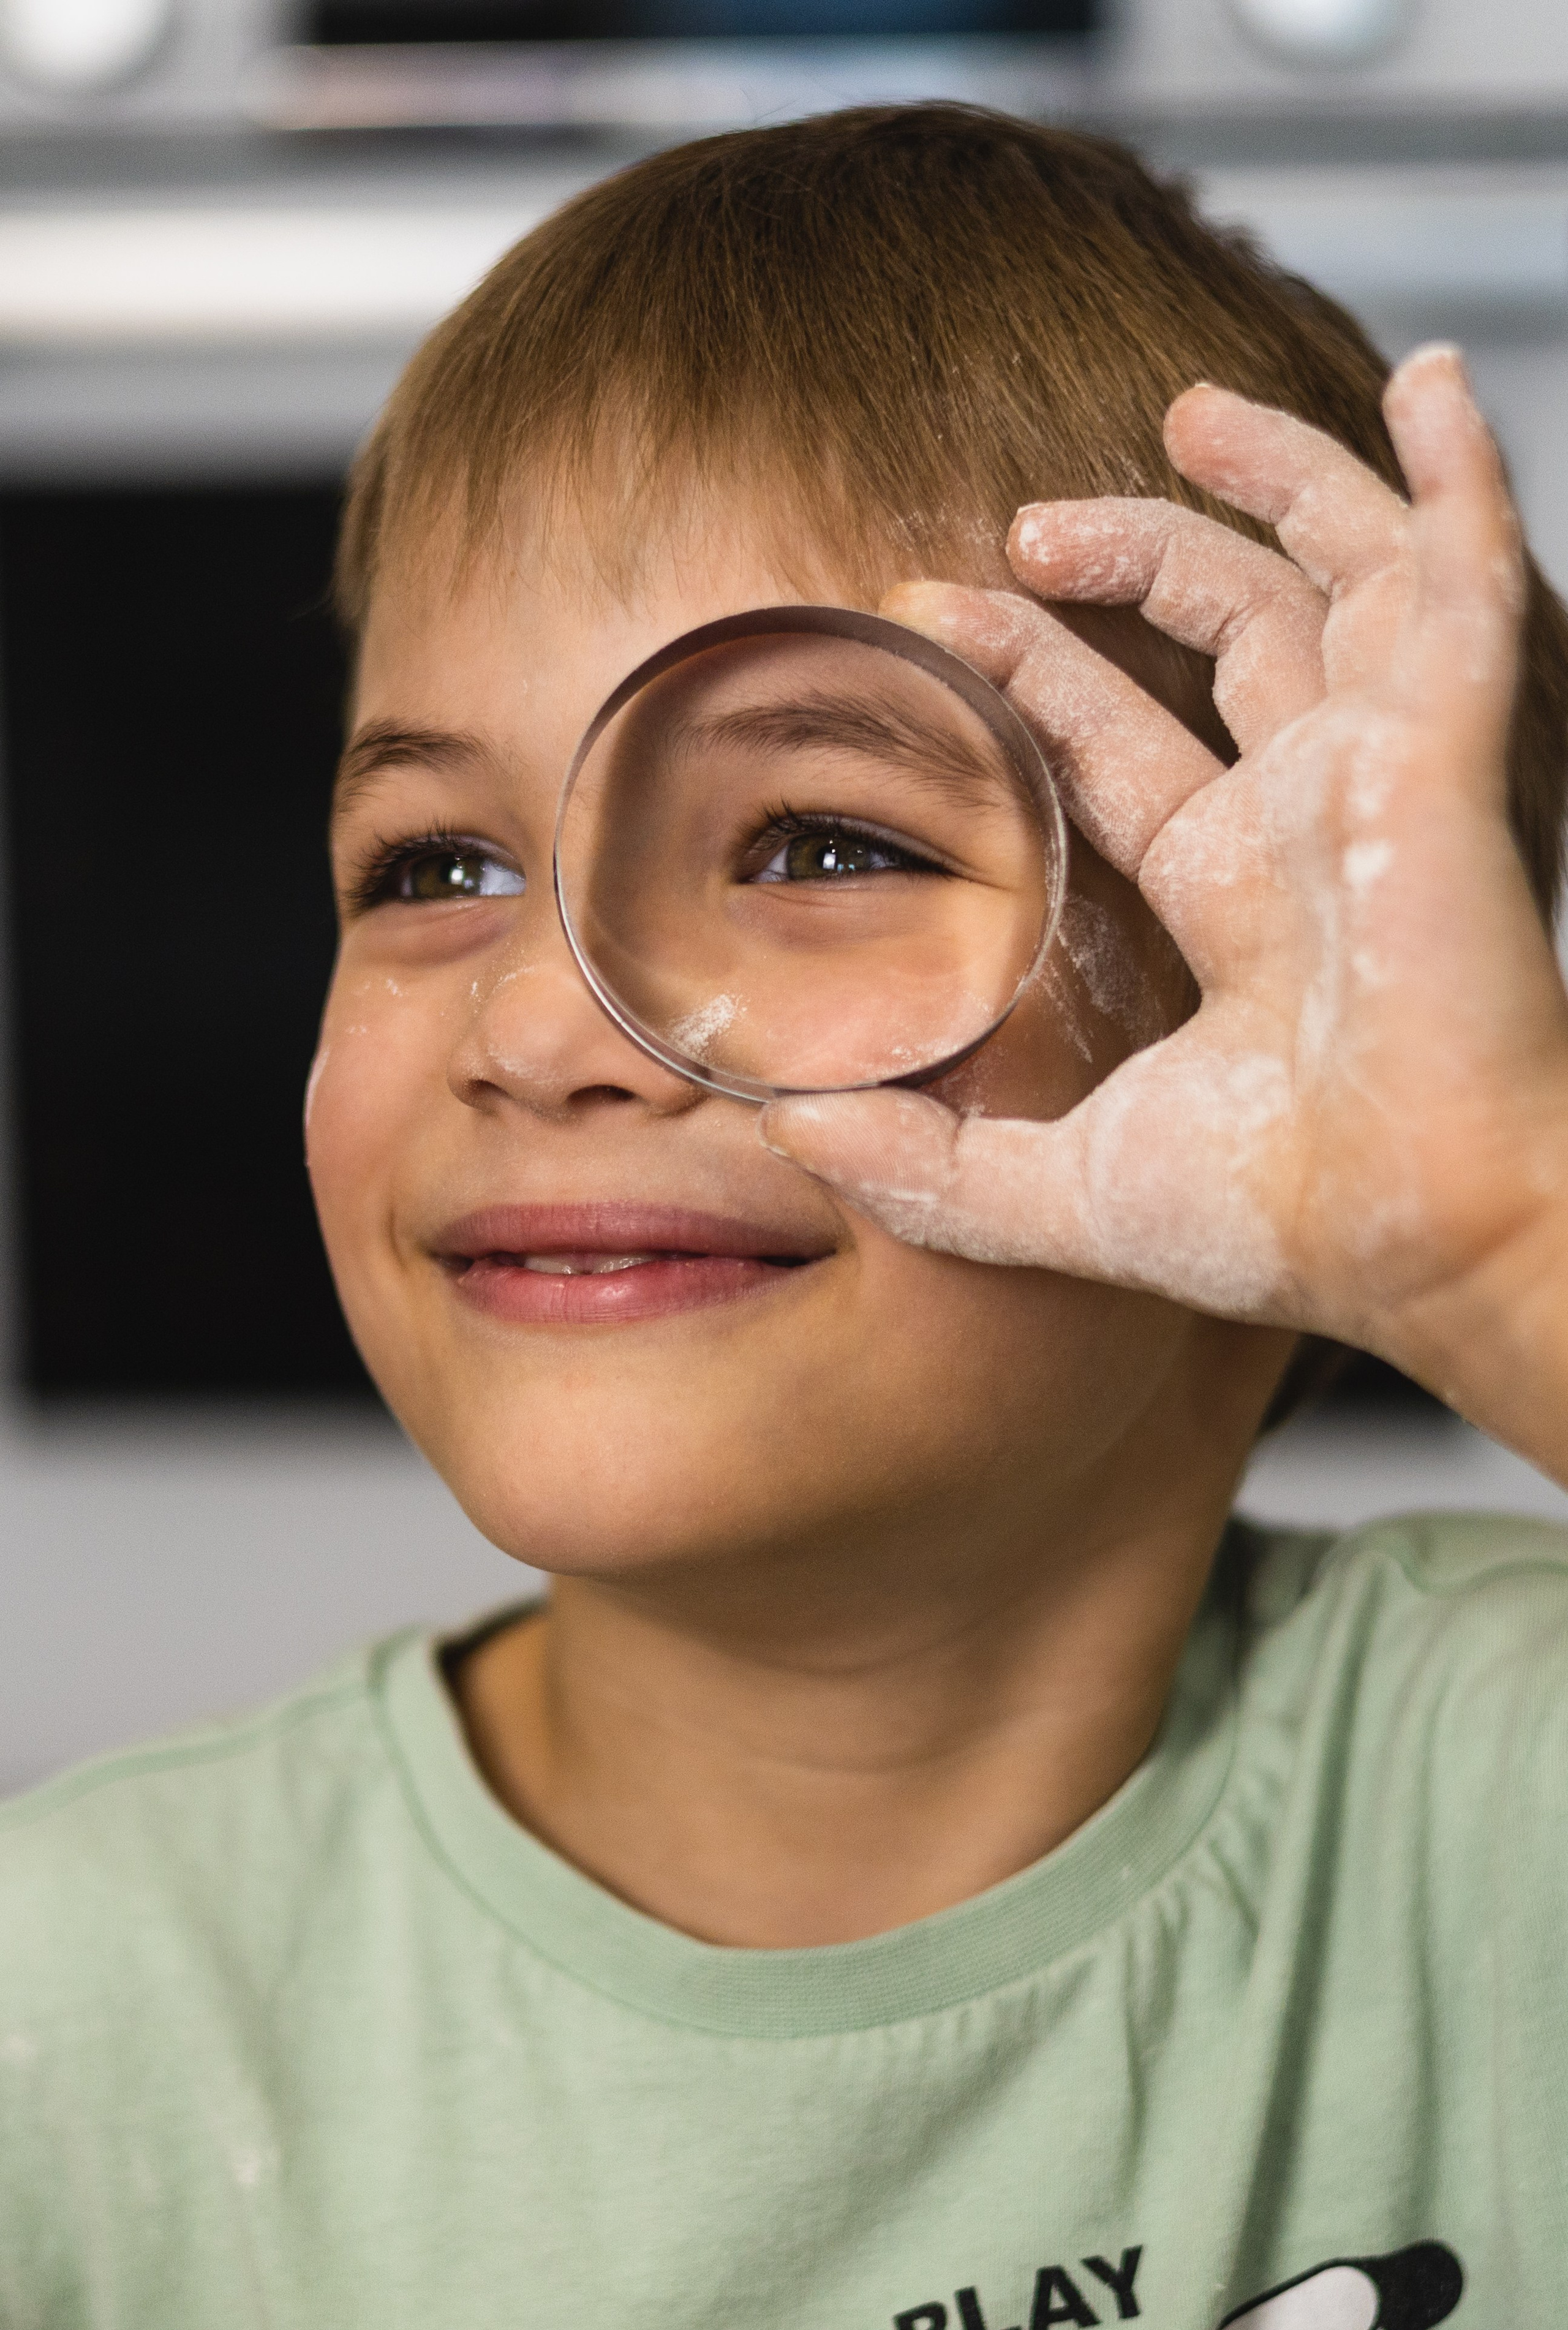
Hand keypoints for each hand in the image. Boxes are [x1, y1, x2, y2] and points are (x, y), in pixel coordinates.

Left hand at [762, 346, 1567, 1480]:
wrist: (1420, 1235)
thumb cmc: (1284, 1224)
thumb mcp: (1061, 1192)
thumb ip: (925, 1166)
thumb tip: (787, 1128)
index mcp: (1240, 899)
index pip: (1126, 744)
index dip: (1041, 671)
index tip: (942, 610)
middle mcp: (1317, 819)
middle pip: (1227, 640)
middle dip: (1130, 564)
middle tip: (1023, 528)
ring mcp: (1391, 770)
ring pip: (1338, 577)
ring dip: (1269, 485)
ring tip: (1180, 419)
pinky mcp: (1450, 742)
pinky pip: (1469, 572)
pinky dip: (1455, 470)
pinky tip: (1422, 386)